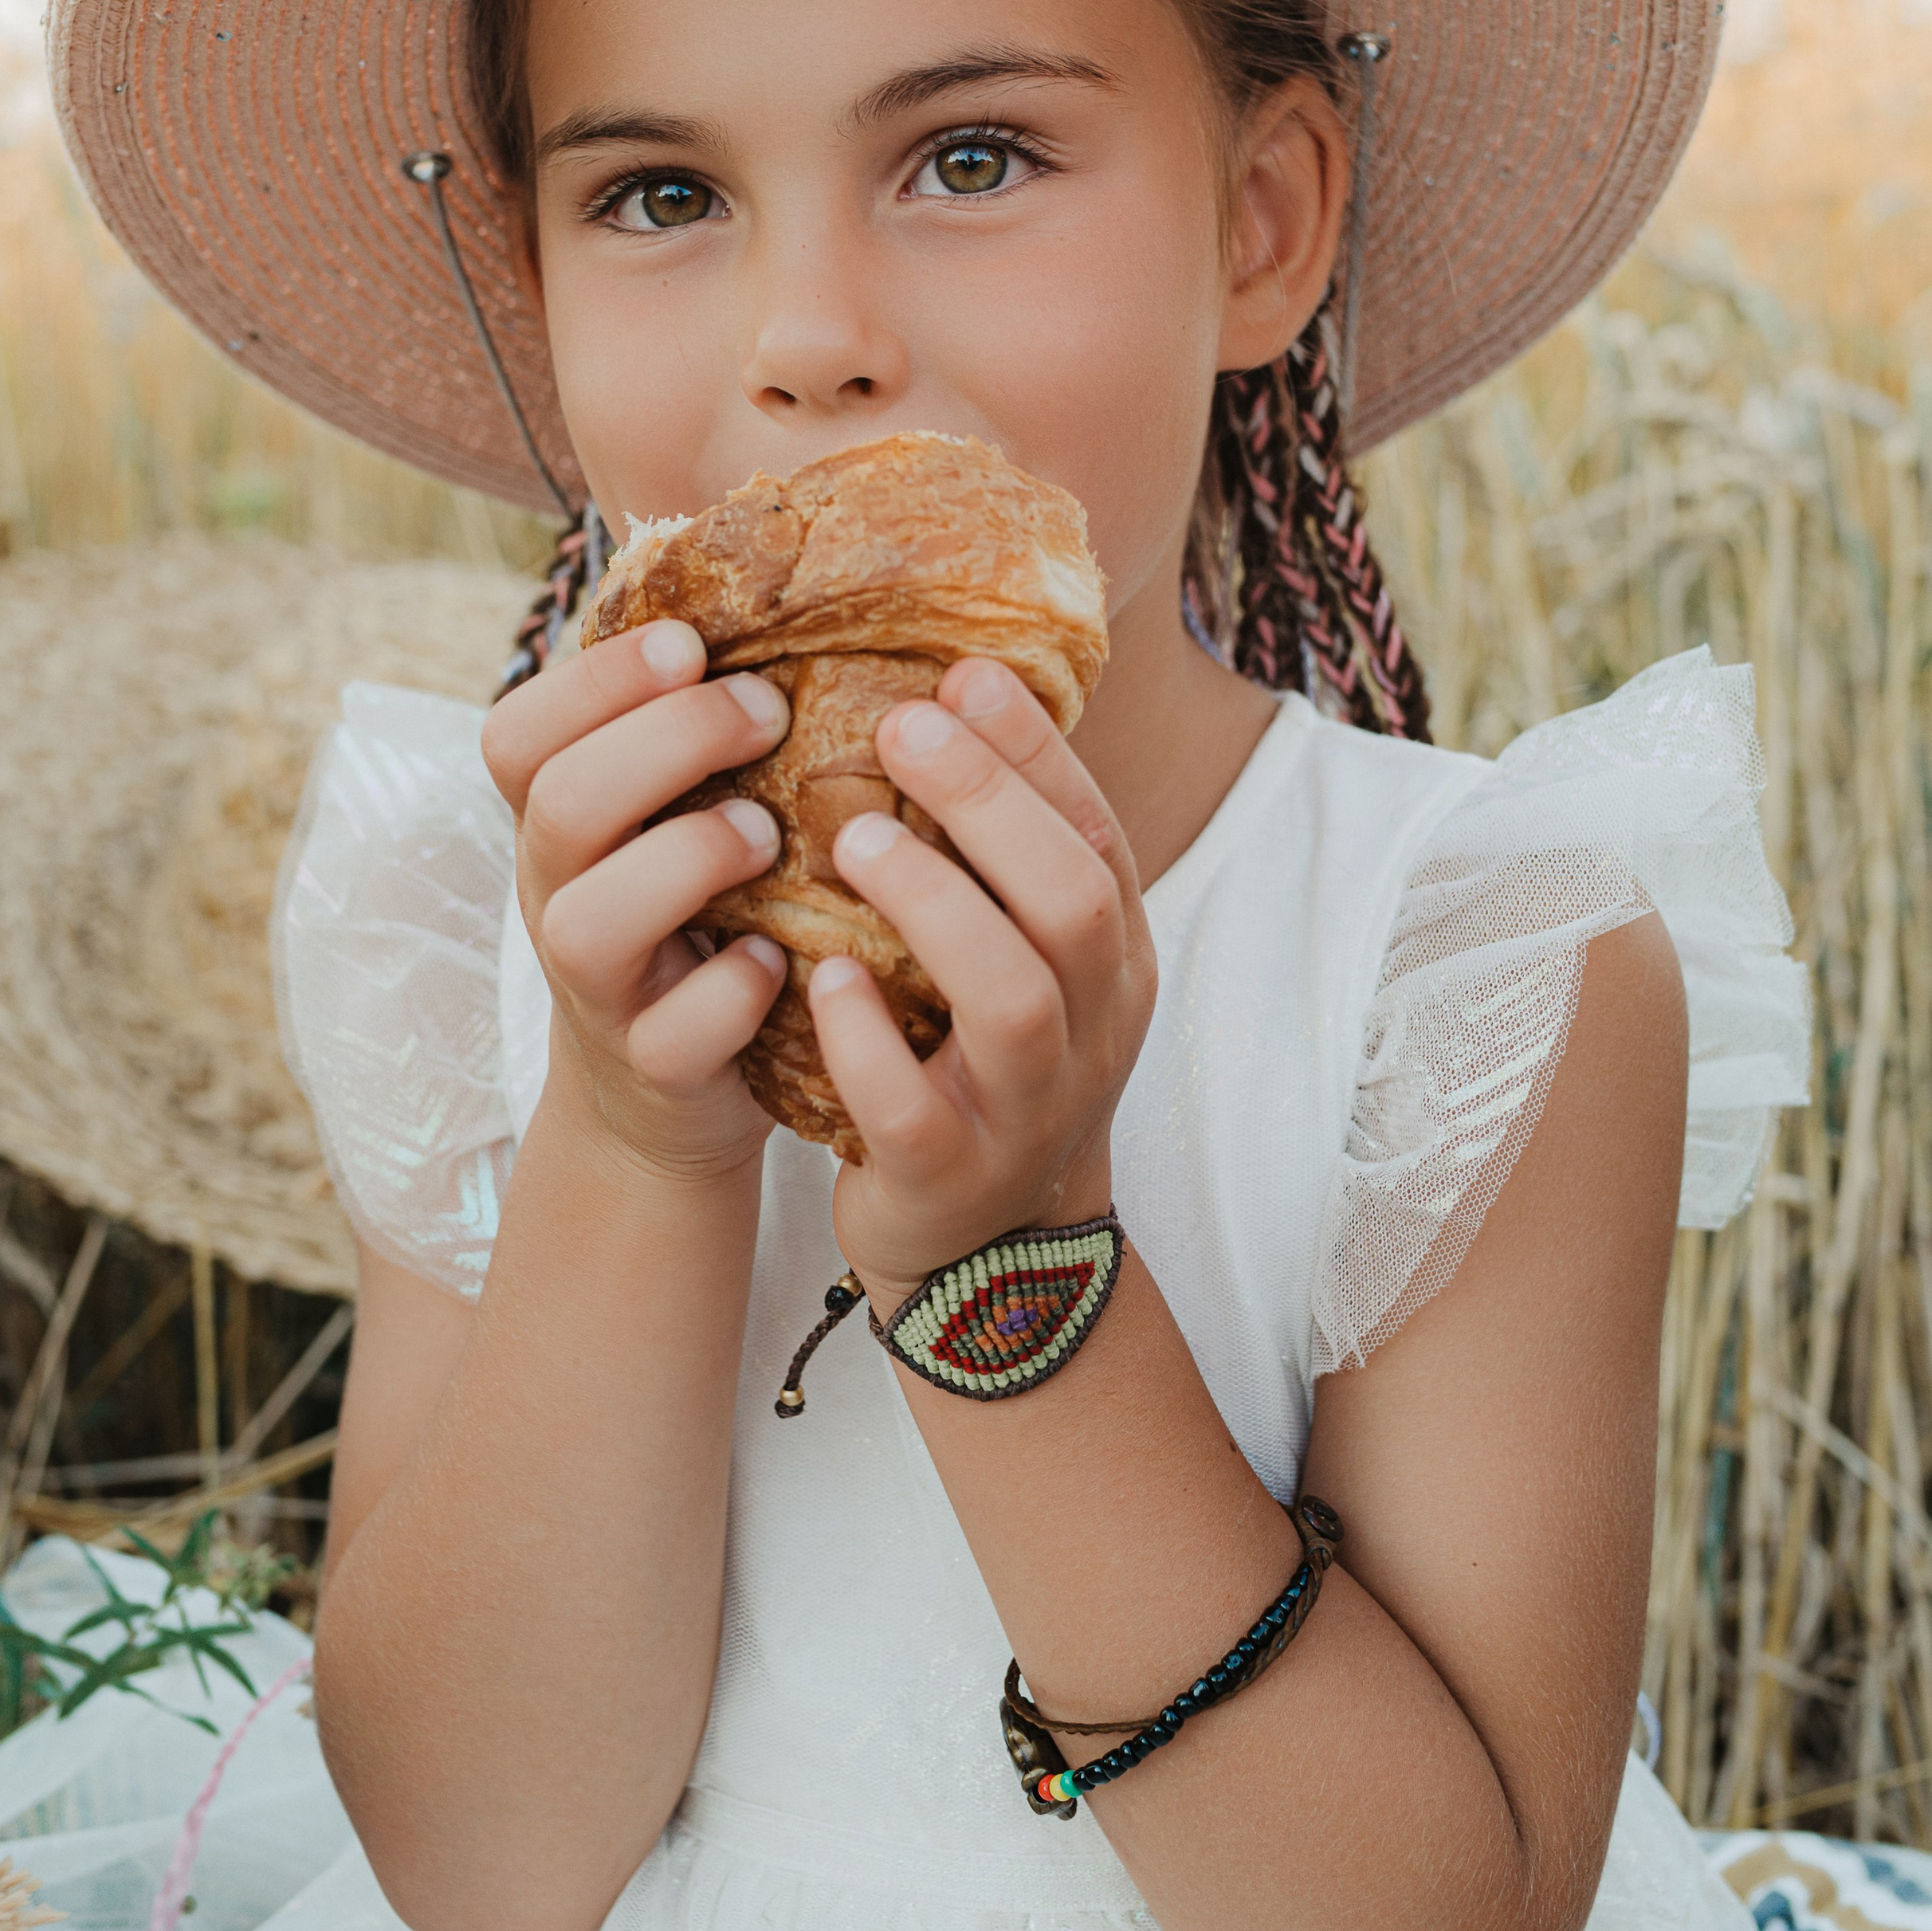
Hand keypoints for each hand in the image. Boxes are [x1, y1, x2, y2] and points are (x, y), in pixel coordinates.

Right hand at [480, 621, 790, 1182]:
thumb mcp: (671, 811)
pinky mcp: (652, 1067)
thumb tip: (765, 556)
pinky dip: (732, 989)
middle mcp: (557, 893)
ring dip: (688, 857)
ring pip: (588, 919)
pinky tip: (781, 957)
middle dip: (668, 738)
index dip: (599, 677)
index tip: (693, 641)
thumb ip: (690, 716)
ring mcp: (598, 988)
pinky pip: (674, 1032)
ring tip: (765, 834)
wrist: (670, 1094)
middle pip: (561, 798)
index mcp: (557, 818)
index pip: (519, 729)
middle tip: (765, 714)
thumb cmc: (696, 912)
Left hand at [813, 658, 1156, 1304]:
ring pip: (1011, 999)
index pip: (1096, 836)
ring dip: (934, 904)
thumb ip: (998, 861)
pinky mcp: (950, 1175)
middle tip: (901, 725)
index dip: (1035, 752)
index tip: (963, 673)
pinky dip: (866, 1038)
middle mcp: (1092, 1029)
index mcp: (1113, 961)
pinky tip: (818, 975)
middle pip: (1075, 902)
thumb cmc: (983, 1067)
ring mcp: (1029, 1109)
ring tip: (854, 838)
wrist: (989, 1257)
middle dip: (992, 803)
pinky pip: (916, 1108)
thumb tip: (938, 703)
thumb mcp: (1024, 961)